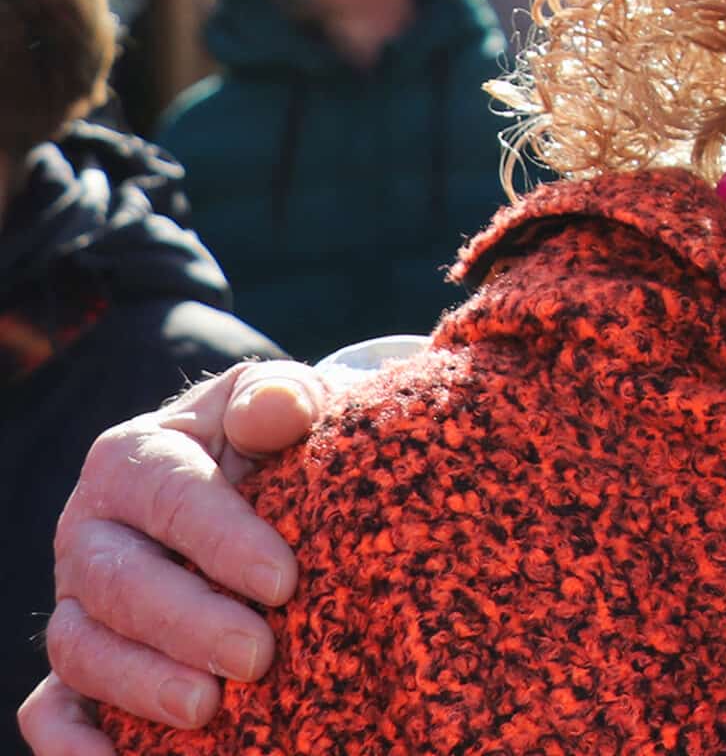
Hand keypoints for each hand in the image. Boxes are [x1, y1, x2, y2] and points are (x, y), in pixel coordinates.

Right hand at [27, 363, 329, 746]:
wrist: (253, 479)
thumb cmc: (269, 440)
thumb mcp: (276, 401)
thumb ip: (277, 396)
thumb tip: (278, 411)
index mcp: (134, 458)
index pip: (171, 495)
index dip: (224, 540)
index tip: (284, 582)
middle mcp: (92, 532)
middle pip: (119, 582)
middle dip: (187, 623)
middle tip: (256, 657)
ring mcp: (77, 601)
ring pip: (82, 648)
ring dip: (139, 683)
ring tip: (207, 708)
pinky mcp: (78, 661)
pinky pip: (49, 706)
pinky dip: (69, 740)